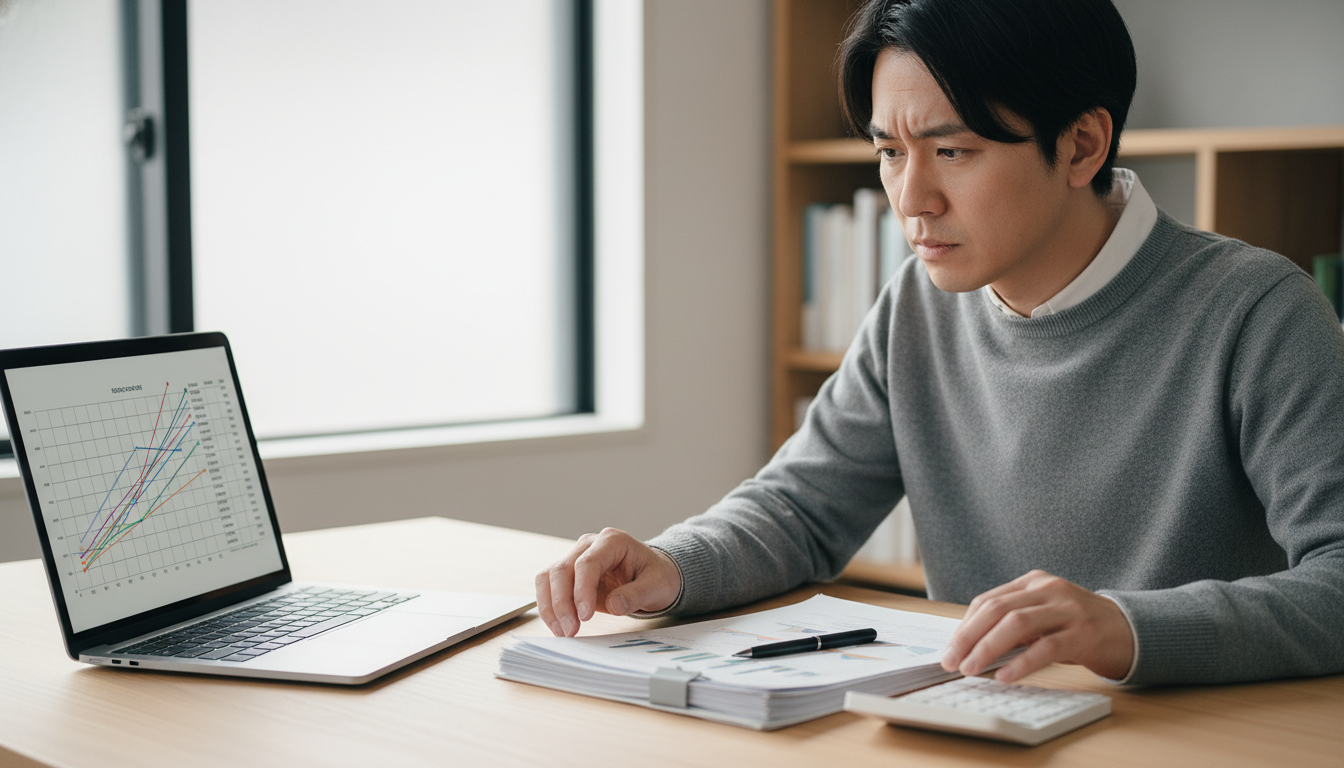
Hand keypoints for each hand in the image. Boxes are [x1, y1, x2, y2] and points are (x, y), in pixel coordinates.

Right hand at [535, 527, 682, 636]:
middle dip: (562, 602)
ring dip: (550, 606)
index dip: (582, 590)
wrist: (652, 575)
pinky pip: (548, 587)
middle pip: (562, 569)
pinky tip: (558, 626)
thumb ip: (637, 594)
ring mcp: (575, 557)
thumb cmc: (656, 576)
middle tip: (570, 630)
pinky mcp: (568, 574)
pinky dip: (548, 607)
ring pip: (549, 577)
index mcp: (612, 541)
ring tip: (563, 632)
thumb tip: (613, 605)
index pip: (587, 563)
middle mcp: (589, 545)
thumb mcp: (657, 586)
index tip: (585, 616)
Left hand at [941, 570, 1134, 682]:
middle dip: (968, 637)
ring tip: (972, 669)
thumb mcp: (1043, 618)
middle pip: (997, 610)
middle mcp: (1049, 590)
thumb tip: (971, 649)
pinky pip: (1046, 647)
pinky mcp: (1084, 632)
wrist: (1130, 631)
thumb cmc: (1078, 628)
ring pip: (1017, 624)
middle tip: (952, 661)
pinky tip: (1005, 676)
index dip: (964, 626)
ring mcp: (1068, 609)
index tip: (949, 650)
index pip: (988, 601)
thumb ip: (1013, 626)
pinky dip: (1022, 663)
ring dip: (988, 648)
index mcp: (1033, 583)